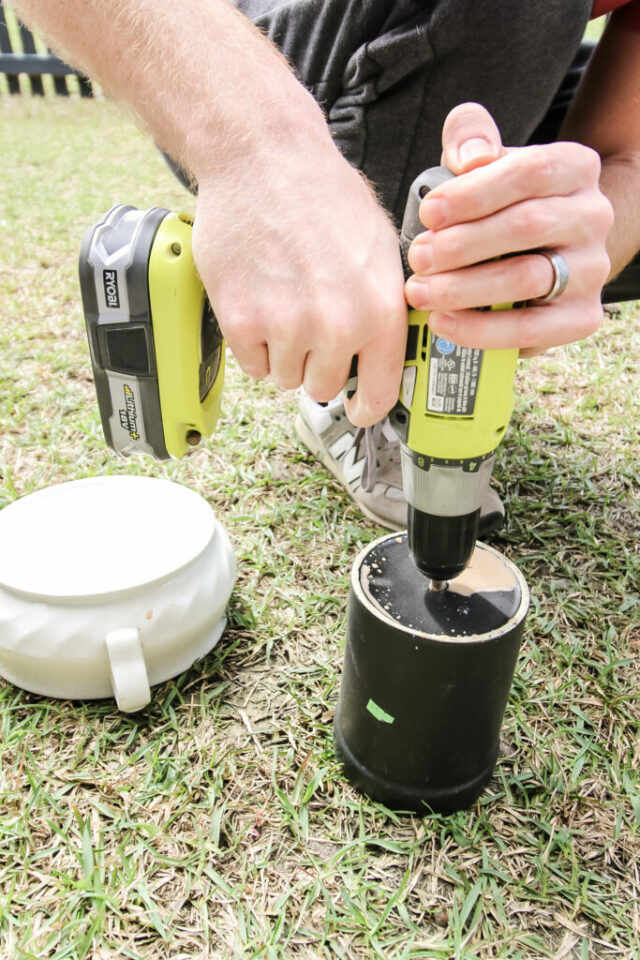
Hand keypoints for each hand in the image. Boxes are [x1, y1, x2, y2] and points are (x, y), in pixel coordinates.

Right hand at [191, 134, 406, 426]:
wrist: (263, 157)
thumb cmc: (323, 194)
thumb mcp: (381, 246)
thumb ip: (386, 305)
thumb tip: (387, 351)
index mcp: (380, 310)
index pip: (380, 392)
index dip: (367, 408)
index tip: (357, 410)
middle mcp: (336, 326)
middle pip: (324, 387)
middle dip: (317, 363)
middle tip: (308, 325)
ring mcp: (285, 326)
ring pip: (284, 378)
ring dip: (283, 353)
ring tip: (283, 304)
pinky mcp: (240, 321)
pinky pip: (250, 365)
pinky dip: (252, 344)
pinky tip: (258, 302)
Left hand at [405, 103, 613, 356]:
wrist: (548, 250)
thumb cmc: (501, 203)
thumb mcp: (484, 160)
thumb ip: (470, 137)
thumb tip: (470, 157)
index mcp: (575, 169)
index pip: (530, 172)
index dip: (474, 194)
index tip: (429, 212)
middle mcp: (594, 217)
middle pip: (527, 226)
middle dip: (461, 244)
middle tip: (417, 257)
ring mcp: (591, 271)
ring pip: (526, 278)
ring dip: (463, 288)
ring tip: (420, 291)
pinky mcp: (581, 317)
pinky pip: (528, 328)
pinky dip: (479, 329)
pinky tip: (443, 321)